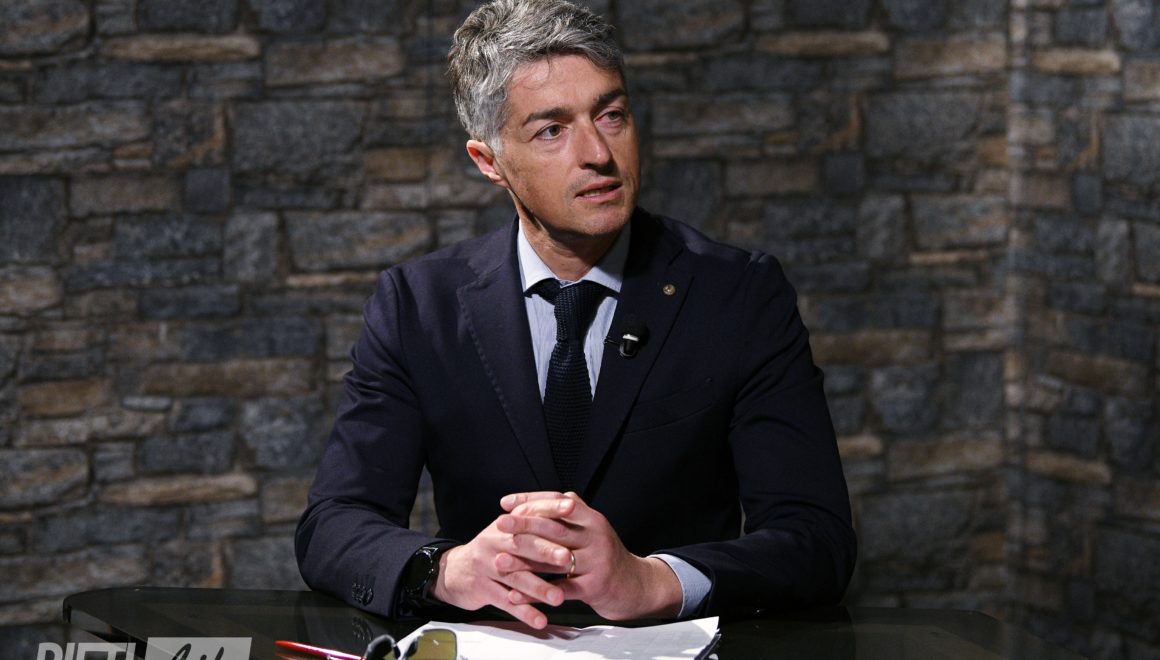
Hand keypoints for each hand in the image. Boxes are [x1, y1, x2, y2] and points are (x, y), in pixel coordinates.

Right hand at [428, 502, 574, 628]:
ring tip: (559, 598)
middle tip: (568, 558)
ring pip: (515, 577)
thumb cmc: (492, 550)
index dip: (550, 509)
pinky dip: (524, 612)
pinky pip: (506, 602)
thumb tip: (571, 506)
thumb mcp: (507, 531)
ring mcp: (487, 566)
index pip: (529, 513)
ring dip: (538, 588)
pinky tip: (540, 620)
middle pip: (521, 545)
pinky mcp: (482, 589)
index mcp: (505, 525)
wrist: (454, 571)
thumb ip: (534, 522)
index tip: (571, 508)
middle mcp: (494, 542)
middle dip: (545, 551)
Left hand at [499, 491, 682, 619]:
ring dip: (524, 561)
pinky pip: (559, 590)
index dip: (532, 501)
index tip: (506, 503)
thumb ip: (568, 513)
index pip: (559, 503)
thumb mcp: (593, 529)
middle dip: (524, 525)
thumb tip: (533, 500)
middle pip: (555, 528)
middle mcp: (596, 537)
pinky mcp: (594, 587)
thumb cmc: (603, 554)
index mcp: (593, 519)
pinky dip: (535, 594)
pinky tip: (514, 595)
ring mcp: (597, 562)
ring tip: (499, 561)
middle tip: (499, 523)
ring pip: (554, 560)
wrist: (634, 585)